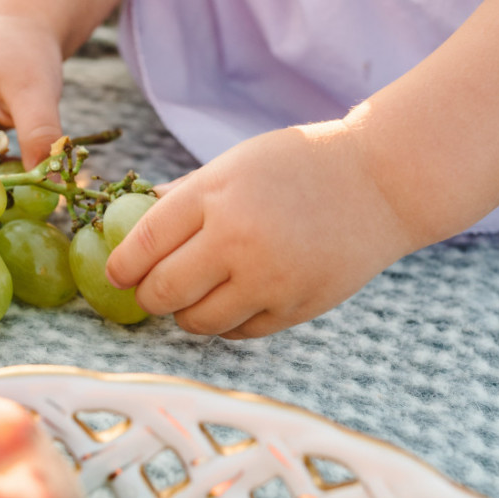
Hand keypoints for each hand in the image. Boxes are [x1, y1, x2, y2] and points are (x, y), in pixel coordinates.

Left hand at [104, 120, 417, 338]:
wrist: (381, 183)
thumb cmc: (298, 166)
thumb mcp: (234, 164)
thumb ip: (182, 196)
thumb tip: (127, 224)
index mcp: (214, 196)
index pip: (142, 243)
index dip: (121, 265)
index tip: (118, 272)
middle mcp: (236, 240)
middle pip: (161, 292)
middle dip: (147, 295)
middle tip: (149, 289)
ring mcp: (268, 279)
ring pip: (196, 322)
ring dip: (185, 313)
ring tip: (193, 294)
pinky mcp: (295, 308)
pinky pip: (237, 333)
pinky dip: (225, 322)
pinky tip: (233, 299)